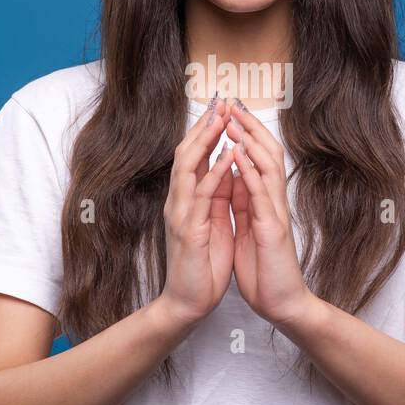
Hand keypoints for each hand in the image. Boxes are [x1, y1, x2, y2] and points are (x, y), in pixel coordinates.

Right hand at [160, 95, 237, 324]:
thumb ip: (215, 198)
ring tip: (220, 118)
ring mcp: (180, 215)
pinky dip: (213, 173)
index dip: (206, 131)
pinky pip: (200, 196)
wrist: (188, 303)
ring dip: (205, 141)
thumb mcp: (211, 224)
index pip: (193, 157)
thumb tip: (226, 171)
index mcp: (186, 201)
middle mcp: (178, 202)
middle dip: (204, 126)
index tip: (222, 108)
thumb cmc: (201, 266)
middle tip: (220, 101)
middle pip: (186, 153)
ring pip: (187, 168)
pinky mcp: (187, 231)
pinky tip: (225, 157)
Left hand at [224, 100, 313, 327]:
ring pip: (267, 167)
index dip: (244, 134)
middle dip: (248, 127)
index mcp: (263, 202)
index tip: (228, 112)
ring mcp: (275, 214)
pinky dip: (250, 172)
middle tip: (232, 103)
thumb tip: (235, 175)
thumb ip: (244, 202)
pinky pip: (262, 195)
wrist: (281, 303)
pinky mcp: (273, 230)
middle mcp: (273, 202)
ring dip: (250, 141)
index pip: (257, 158)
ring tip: (234, 120)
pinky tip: (240, 155)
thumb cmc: (265, 268)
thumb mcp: (249, 228)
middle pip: (266, 153)